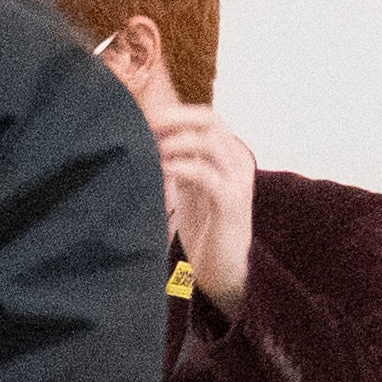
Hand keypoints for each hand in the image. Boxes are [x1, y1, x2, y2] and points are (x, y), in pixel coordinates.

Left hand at [157, 106, 258, 314]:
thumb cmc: (205, 228)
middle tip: (143, 127)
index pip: (205, 116)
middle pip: (209, 120)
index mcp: (229, 152)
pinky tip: (160, 171)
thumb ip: (179, 162)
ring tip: (148, 150)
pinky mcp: (231, 202)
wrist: (226, 269)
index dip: (174, 113)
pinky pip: (205, 174)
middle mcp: (238, 159)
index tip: (143, 119)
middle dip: (173, 119)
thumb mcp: (190, 188)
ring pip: (208, 142)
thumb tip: (148, 140)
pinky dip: (179, 168)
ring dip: (174, 142)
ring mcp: (238, 179)